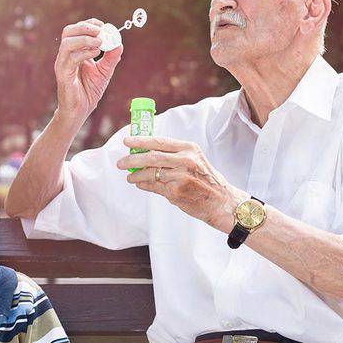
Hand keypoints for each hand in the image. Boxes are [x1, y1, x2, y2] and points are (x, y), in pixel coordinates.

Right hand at [54, 19, 122, 121]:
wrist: (80, 111)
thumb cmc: (89, 91)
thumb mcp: (104, 72)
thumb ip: (111, 58)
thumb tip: (119, 43)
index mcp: (73, 52)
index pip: (76, 30)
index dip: (89, 24)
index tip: (103, 26)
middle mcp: (65, 56)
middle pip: (68, 32)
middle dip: (84, 27)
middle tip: (100, 30)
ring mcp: (62, 65)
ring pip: (67, 43)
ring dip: (85, 39)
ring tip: (100, 42)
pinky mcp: (63, 75)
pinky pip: (71, 59)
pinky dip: (85, 53)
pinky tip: (96, 54)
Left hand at [116, 136, 238, 232]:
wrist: (221, 201)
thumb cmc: (206, 179)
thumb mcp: (194, 159)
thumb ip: (173, 155)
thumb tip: (146, 152)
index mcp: (189, 149)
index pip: (160, 141)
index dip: (141, 141)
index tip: (127, 141)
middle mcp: (186, 160)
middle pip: (152, 157)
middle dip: (132, 159)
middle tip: (121, 163)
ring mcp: (181, 177)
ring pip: (150, 173)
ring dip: (136, 175)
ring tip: (130, 176)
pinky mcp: (176, 192)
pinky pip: (154, 186)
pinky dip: (144, 185)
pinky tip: (139, 183)